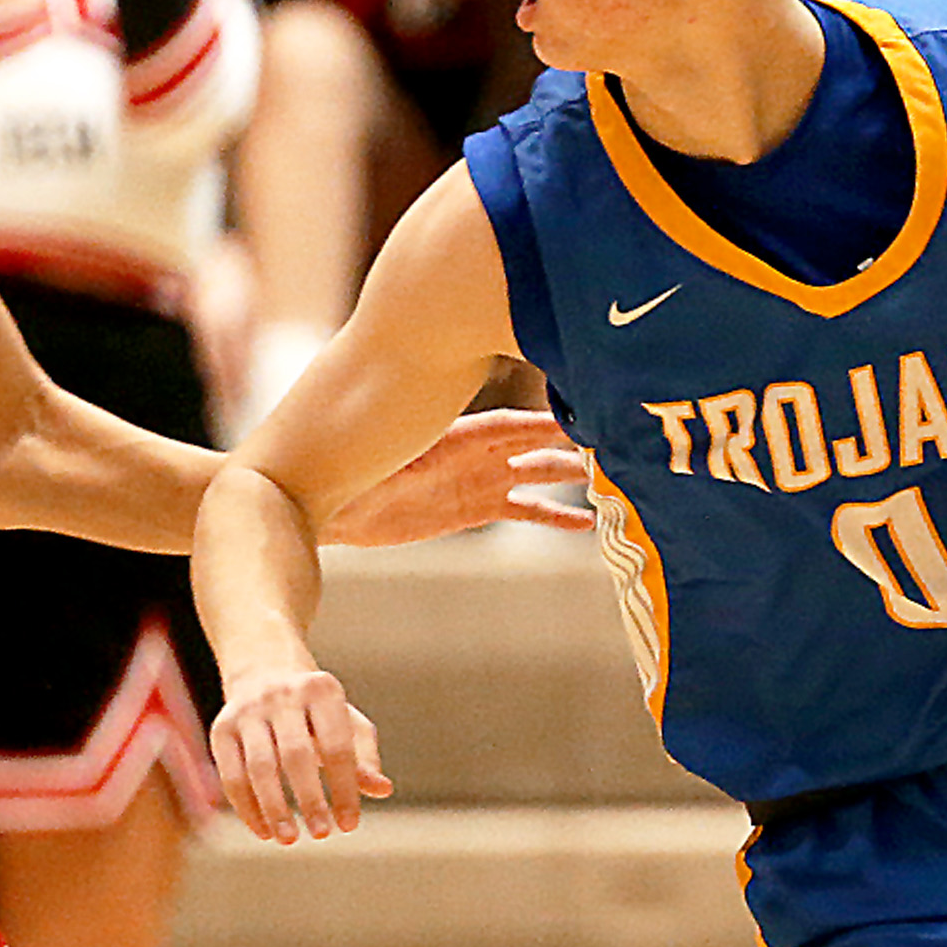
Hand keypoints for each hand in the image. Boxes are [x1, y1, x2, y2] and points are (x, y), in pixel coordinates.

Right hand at [211, 660, 390, 842]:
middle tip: (322, 835)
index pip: (337, 746)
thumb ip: (364, 757)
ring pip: (259, 767)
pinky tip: (263, 831)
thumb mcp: (346, 724)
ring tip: (288, 839)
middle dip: (309, 799)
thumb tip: (383, 789)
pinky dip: (246, 808)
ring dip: (274, 808)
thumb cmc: (316, 711)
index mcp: (321, 690)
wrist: (263, 672)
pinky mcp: (221, 728)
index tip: (349, 825)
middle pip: (296, 755)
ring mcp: (247, 710)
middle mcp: (282, 695)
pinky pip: (231, 775)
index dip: (344, 788)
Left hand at [324, 406, 593, 546]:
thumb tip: (420, 446)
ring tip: (611, 484)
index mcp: (457, 436)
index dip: (548, 424)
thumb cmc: (352, 474)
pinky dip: (552, 516)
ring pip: (536, 474)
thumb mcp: (384, 459)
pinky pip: (522, 510)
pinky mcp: (474, 509)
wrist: (329, 505)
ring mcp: (477, 479)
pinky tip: (584, 525)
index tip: (586, 420)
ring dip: (569, 476)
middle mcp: (474, 453)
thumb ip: (412, 451)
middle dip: (573, 444)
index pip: (514, 425)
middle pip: (534, 443)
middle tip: (617, 446)